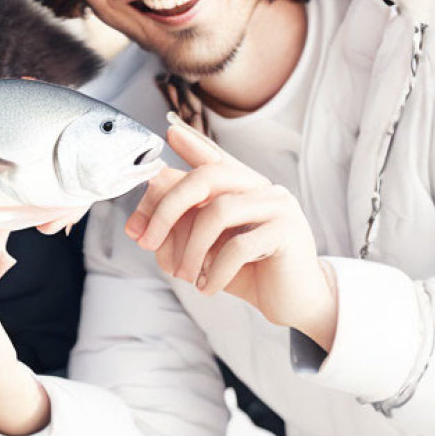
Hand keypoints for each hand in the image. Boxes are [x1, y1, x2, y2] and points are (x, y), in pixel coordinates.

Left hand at [125, 116, 337, 350]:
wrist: (294, 302)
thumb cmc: (248, 271)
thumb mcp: (207, 247)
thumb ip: (180, 229)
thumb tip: (140, 224)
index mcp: (243, 186)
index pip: (213, 158)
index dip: (192, 144)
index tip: (169, 132)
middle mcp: (262, 188)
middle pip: (206, 178)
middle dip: (167, 208)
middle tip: (145, 241)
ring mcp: (279, 206)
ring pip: (218, 212)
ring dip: (191, 248)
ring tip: (184, 276)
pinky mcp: (289, 233)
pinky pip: (239, 246)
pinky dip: (215, 270)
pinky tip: (207, 287)